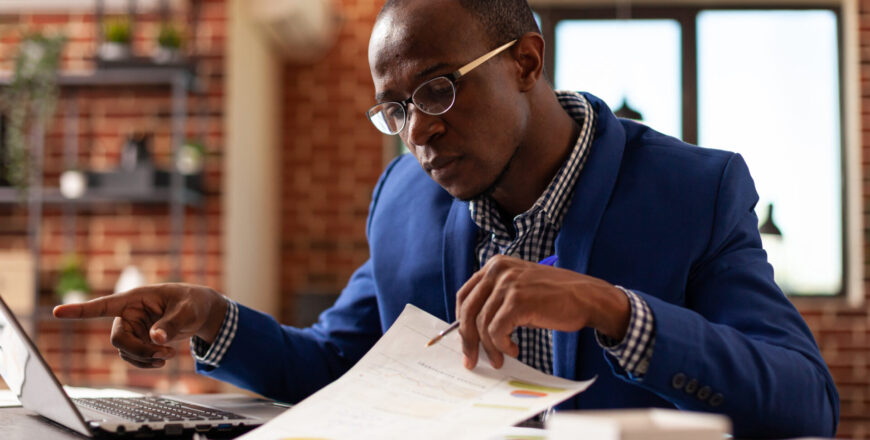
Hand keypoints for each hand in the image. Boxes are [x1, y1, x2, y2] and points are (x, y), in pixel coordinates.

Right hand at [53, 283, 227, 368]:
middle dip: (139, 350)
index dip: (80, 310)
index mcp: (135, 299)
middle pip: (118, 339)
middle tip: (164, 354)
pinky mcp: (137, 341)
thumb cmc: (193, 303)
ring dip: (145, 358)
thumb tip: (156, 339)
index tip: (57, 312)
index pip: (103, 305)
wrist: (200, 312)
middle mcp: (128, 314)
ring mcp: (132, 329)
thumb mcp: (187, 311)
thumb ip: (172, 324)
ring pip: (125, 352)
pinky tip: (163, 359)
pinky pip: (133, 357)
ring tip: (168, 355)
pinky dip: (147, 362)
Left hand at [455, 255, 629, 369]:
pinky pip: (497, 331)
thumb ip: (496, 300)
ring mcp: (508, 284)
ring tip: (500, 358)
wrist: (587, 297)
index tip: (464, 342)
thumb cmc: (554, 297)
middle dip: (467, 339)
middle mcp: (498, 270)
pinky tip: (514, 350)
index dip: (460, 322)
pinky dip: (502, 346)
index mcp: (495, 265)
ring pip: (482, 324)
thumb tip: (471, 330)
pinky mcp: (518, 301)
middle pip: (468, 310)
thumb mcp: (519, 289)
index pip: (465, 295)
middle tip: (471, 360)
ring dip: (490, 348)